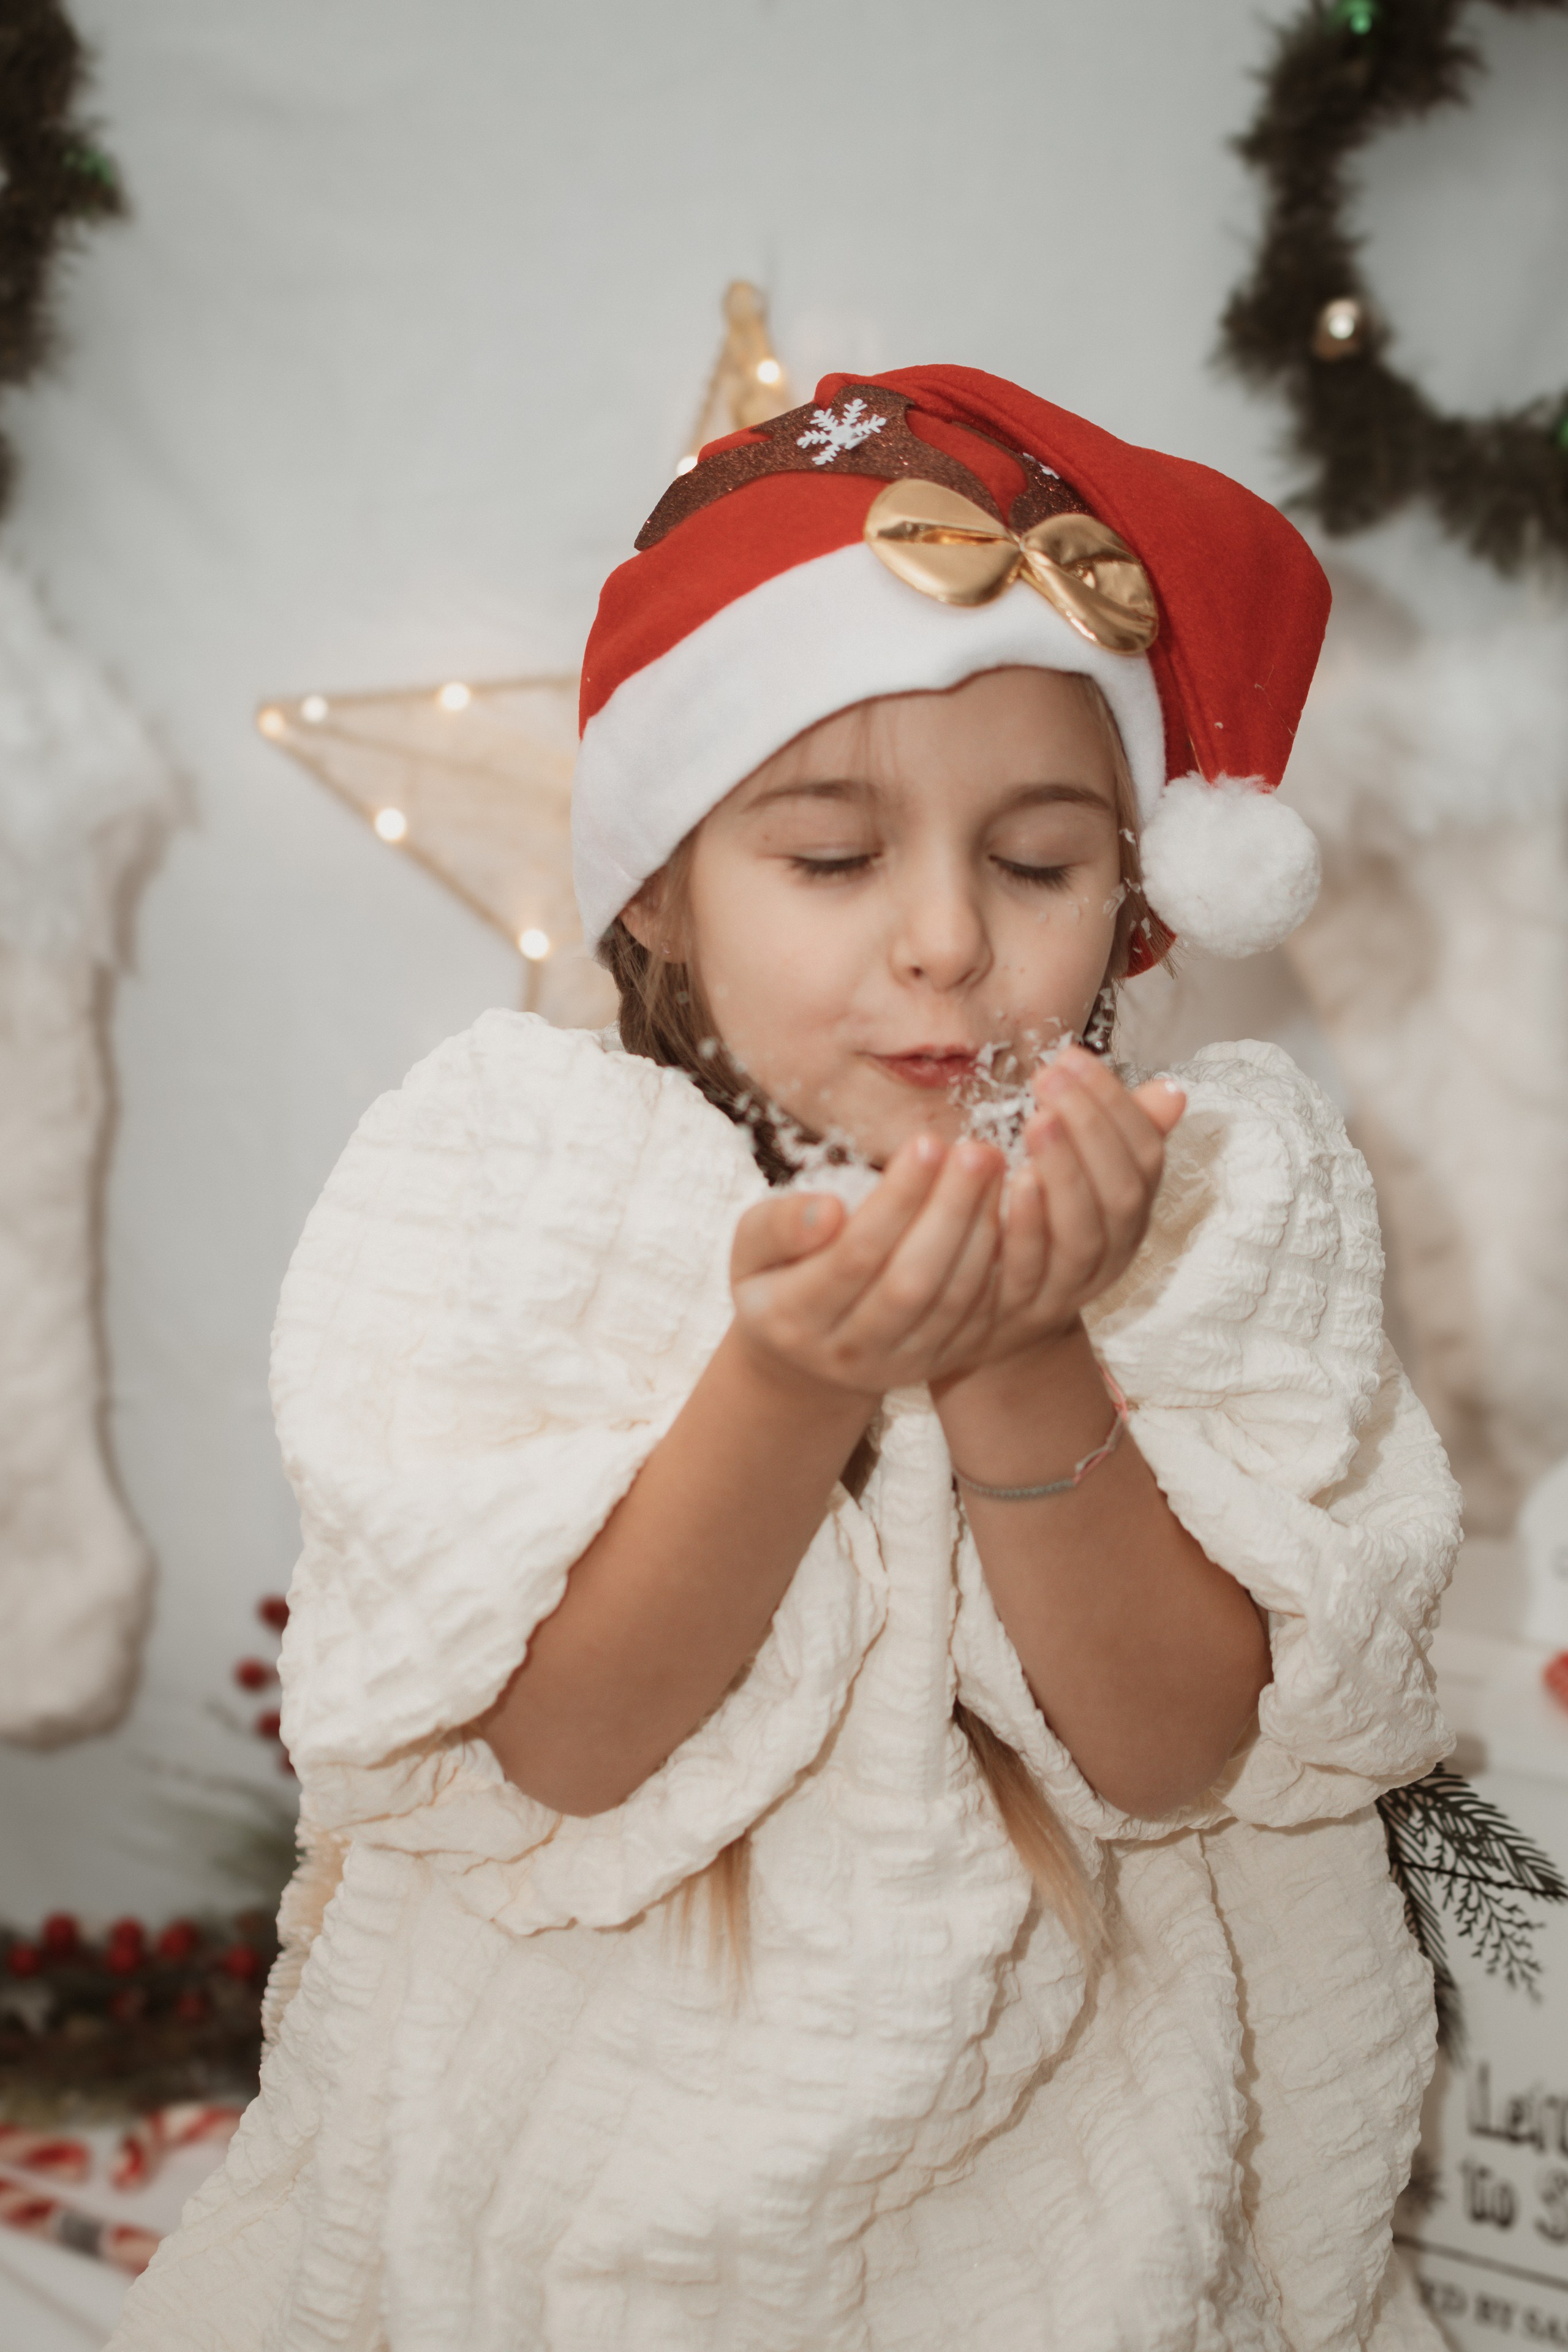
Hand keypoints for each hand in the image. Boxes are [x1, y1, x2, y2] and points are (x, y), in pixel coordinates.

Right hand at [729, 1131, 1009, 1400]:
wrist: (802, 1358)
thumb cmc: (776, 1279)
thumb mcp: (751, 1249)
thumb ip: (778, 1226)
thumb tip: (829, 1211)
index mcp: (793, 1318)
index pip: (854, 1255)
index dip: (895, 1201)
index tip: (927, 1143)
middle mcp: (848, 1351)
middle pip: (911, 1282)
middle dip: (949, 1212)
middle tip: (977, 1151)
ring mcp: (897, 1365)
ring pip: (952, 1301)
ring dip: (983, 1231)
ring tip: (995, 1168)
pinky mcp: (937, 1364)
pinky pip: (978, 1315)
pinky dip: (999, 1263)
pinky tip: (1011, 1211)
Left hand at [946, 1044, 1183, 1375]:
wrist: (1000, 1319)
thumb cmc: (1043, 1227)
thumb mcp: (1085, 1179)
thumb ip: (1119, 1135)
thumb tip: (1172, 1091)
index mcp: (1132, 1210)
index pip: (1145, 1154)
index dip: (1115, 1104)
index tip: (1071, 1057)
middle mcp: (1114, 1249)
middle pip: (1120, 1191)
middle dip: (1090, 1128)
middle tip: (1048, 1077)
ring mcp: (1074, 1283)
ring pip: (1084, 1230)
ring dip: (1065, 1169)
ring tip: (1036, 1118)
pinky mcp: (1028, 1304)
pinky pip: (1035, 1264)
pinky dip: (1028, 1220)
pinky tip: (1010, 1178)